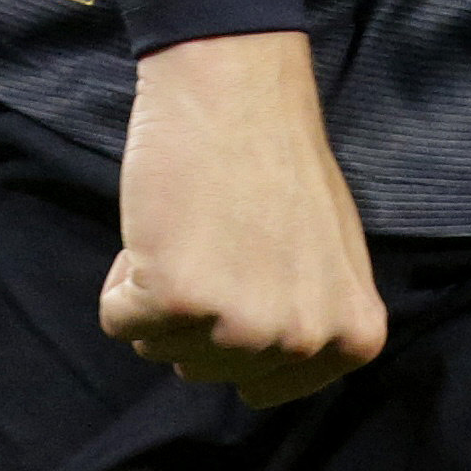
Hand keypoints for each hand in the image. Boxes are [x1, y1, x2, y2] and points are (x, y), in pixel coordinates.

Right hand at [101, 29, 386, 406]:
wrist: (235, 85)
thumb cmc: (277, 159)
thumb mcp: (330, 258)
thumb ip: (309, 320)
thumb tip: (263, 374)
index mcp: (352, 337)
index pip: (262, 386)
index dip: (237, 325)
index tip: (250, 268)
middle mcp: (302, 341)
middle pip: (207, 370)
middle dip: (196, 310)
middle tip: (217, 236)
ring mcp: (240, 325)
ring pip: (160, 350)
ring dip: (159, 293)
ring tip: (192, 226)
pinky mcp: (175, 298)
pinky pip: (117, 321)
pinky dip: (121, 278)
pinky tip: (158, 226)